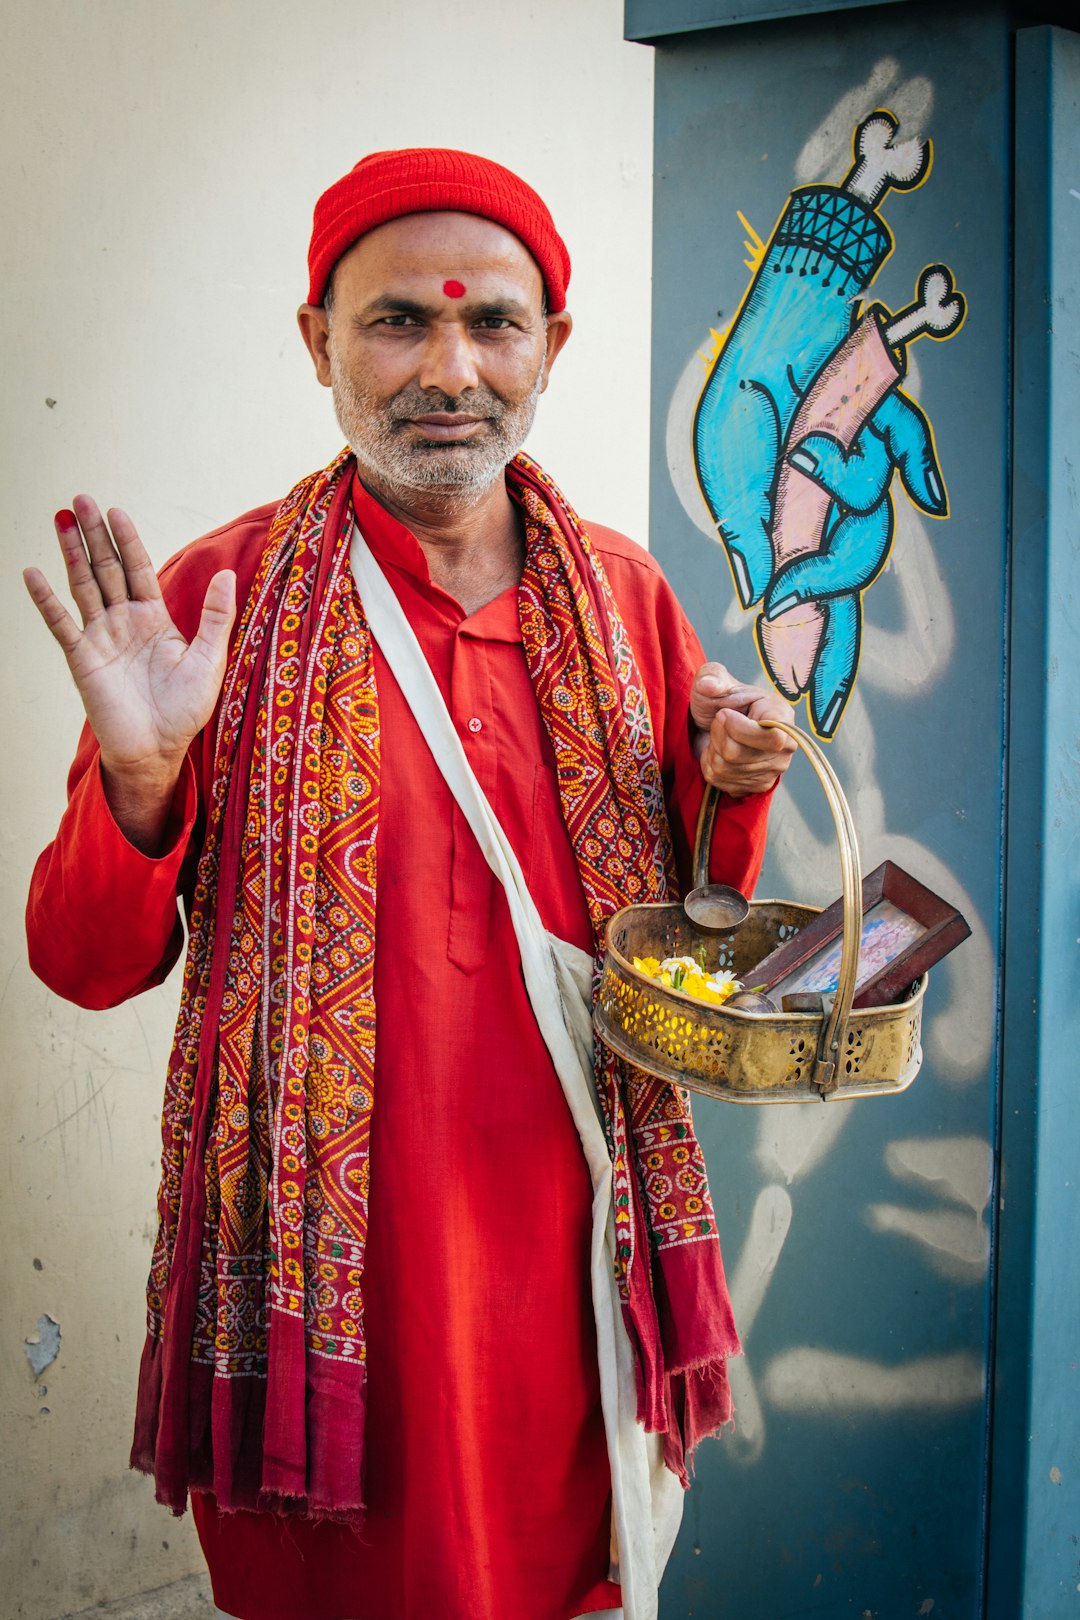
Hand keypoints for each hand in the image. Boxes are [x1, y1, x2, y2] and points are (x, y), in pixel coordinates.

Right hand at [24, 497, 234, 847]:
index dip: (128, 540)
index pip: (138, 569)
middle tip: (81, 498)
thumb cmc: (185, 711)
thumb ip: (217, 617)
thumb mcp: (209, 660)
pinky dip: (46, 600)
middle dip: (94, 535)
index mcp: (155, 620)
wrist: (157, 750)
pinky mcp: (82, 659)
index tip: (117, 512)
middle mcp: (125, 623)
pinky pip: (61, 624)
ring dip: (71, 553)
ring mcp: (101, 639)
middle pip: (107, 569)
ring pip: (83, 586)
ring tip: (60, 519)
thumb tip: (228, 574)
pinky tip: (32, 574)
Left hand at [690, 662, 795, 797]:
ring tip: (719, 738)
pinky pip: (722, 782)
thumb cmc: (720, 701)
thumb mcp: (713, 681)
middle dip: (717, 736)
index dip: (740, 730)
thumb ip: (711, 677)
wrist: (716, 726)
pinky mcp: (758, 785)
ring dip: (712, 751)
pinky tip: (719, 754)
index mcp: (782, 716)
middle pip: (738, 754)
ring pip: (725, 769)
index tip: (724, 714)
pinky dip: (711, 767)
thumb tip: (710, 685)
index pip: (772, 738)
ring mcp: (774, 769)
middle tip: (718, 722)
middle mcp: (786, 746)